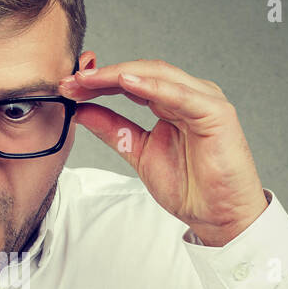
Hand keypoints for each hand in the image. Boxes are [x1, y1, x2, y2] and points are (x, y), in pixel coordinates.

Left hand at [60, 60, 268, 246]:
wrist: (218, 216)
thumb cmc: (190, 186)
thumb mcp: (139, 152)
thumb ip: (113, 129)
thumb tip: (82, 111)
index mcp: (171, 102)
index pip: (131, 81)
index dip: (99, 82)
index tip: (68, 87)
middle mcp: (188, 95)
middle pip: (141, 73)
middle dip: (104, 75)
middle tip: (72, 80)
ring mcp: (204, 100)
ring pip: (158, 76)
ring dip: (120, 75)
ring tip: (90, 79)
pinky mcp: (217, 112)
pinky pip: (181, 94)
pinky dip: (153, 86)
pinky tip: (127, 82)